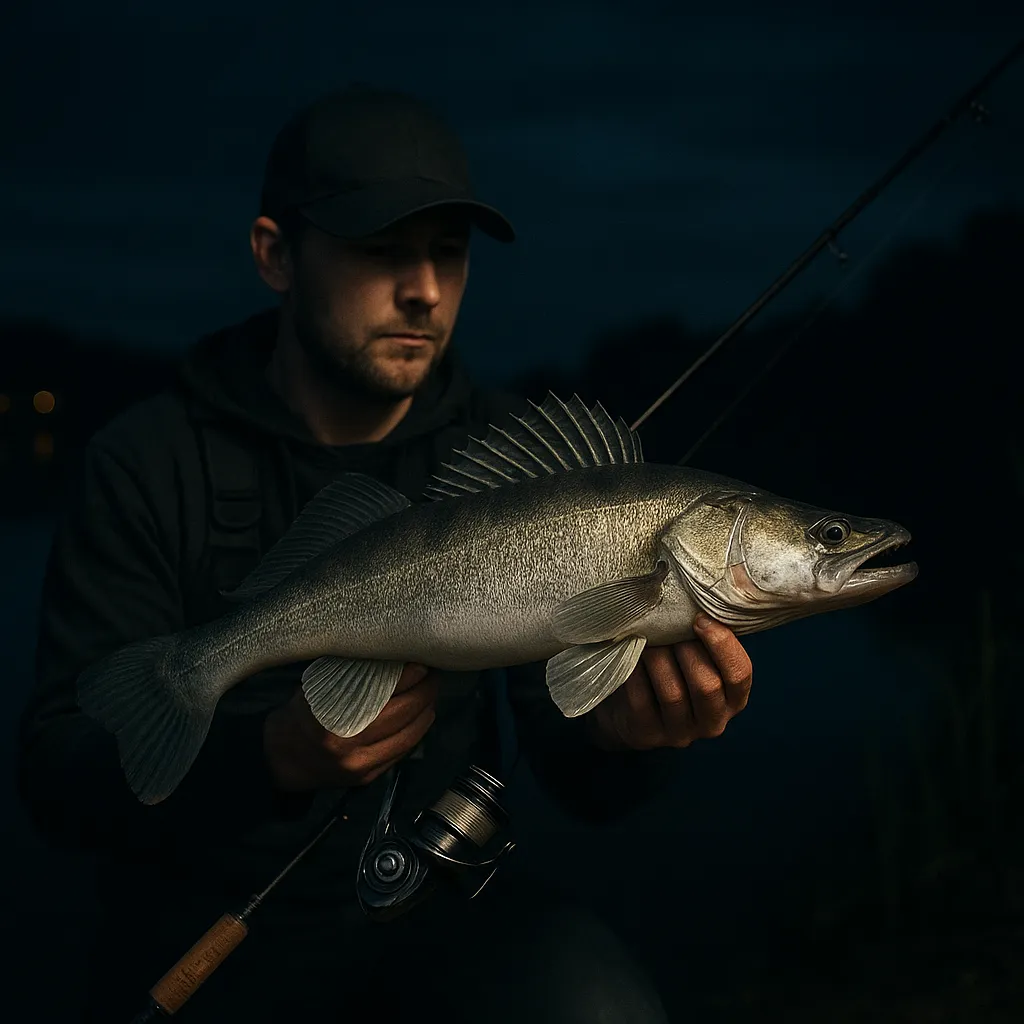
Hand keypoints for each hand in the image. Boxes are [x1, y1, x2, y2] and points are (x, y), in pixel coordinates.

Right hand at [263, 663, 438, 790]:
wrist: (281, 758)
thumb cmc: (303, 714)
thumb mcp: (321, 686)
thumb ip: (354, 673)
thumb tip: (393, 656)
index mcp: (334, 715)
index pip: (385, 689)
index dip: (409, 674)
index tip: (420, 661)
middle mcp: (348, 743)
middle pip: (404, 711)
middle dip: (425, 689)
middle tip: (432, 673)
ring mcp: (360, 764)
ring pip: (410, 734)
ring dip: (426, 710)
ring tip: (430, 692)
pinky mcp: (367, 777)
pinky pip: (402, 752)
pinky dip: (416, 732)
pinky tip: (421, 716)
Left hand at [584, 613, 752, 751]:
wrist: (626, 711)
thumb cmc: (668, 672)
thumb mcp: (694, 658)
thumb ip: (706, 638)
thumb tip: (705, 594)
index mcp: (731, 699)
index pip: (740, 675)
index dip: (723, 645)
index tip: (700, 619)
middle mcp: (711, 721)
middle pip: (707, 686)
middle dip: (686, 650)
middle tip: (668, 627)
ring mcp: (678, 733)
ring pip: (673, 694)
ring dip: (659, 658)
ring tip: (647, 638)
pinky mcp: (647, 735)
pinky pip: (642, 701)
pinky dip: (635, 673)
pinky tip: (630, 654)